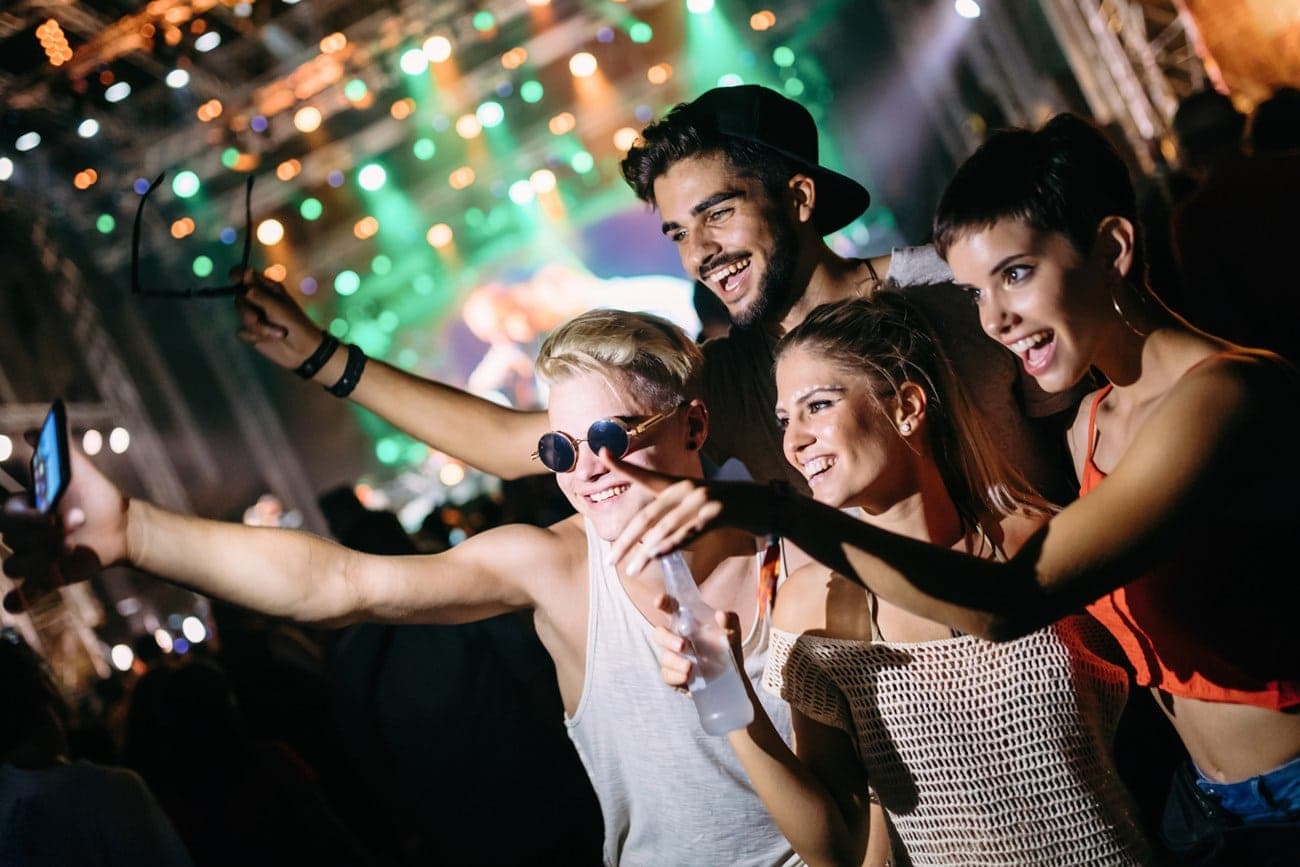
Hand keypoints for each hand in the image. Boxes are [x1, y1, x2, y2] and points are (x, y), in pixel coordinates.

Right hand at [0, 434, 128, 611]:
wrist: (121, 525)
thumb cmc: (94, 494)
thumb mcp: (77, 470)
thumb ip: (55, 448)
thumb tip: (32, 431)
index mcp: (22, 507)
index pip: (6, 507)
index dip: (22, 511)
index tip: (40, 505)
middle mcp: (21, 534)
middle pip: (12, 534)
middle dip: (41, 527)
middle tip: (74, 519)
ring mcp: (31, 557)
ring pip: (16, 564)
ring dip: (41, 558)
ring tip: (71, 547)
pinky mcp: (44, 578)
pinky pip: (22, 594)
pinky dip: (18, 599)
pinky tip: (15, 602)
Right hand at [233, 269, 326, 369]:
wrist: (303, 351)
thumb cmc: (295, 324)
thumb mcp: (276, 307)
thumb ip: (258, 293)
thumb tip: (245, 273)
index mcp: (269, 288)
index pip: (247, 275)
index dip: (238, 275)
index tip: (235, 280)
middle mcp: (260, 300)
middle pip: (239, 297)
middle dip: (247, 310)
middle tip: (256, 318)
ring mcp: (256, 316)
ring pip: (242, 316)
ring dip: (258, 327)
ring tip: (276, 333)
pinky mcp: (253, 332)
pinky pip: (242, 332)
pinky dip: (254, 337)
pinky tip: (268, 341)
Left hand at [600, 450, 767, 574]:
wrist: (769, 504)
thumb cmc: (733, 509)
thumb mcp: (700, 506)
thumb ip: (675, 517)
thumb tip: (649, 538)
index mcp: (680, 484)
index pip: (646, 477)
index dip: (623, 465)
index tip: (602, 452)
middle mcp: (687, 488)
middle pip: (647, 515)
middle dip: (625, 540)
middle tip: (608, 560)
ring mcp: (702, 498)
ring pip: (664, 527)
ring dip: (644, 551)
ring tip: (629, 569)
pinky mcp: (718, 512)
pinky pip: (688, 532)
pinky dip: (670, 545)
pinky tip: (655, 555)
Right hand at [652, 594, 745, 690]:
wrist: (731, 679)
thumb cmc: (727, 650)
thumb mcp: (732, 634)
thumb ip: (729, 622)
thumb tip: (721, 614)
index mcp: (687, 622)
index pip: (670, 608)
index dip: (663, 602)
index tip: (659, 601)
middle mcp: (676, 638)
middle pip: (660, 633)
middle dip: (667, 638)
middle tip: (683, 646)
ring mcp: (673, 657)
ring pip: (664, 656)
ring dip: (675, 661)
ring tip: (690, 667)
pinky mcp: (673, 676)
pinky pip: (666, 675)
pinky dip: (675, 676)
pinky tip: (686, 677)